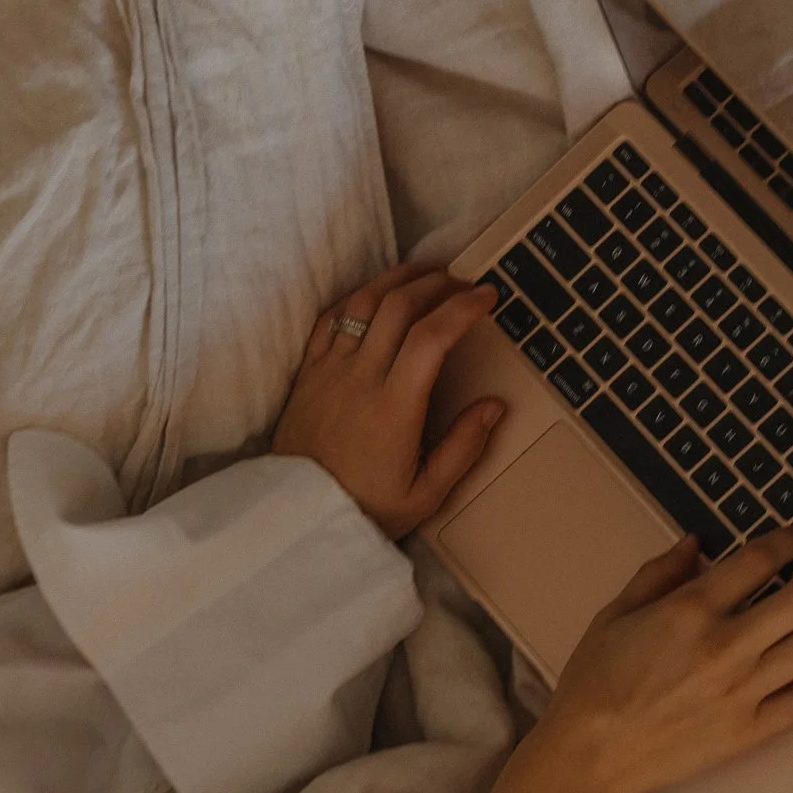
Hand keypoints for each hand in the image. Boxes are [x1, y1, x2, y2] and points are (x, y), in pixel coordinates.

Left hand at [273, 261, 503, 537]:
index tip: (487, 297)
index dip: (463, 307)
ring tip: (426, 275)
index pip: (432, 336)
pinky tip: (377, 296)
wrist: (297, 518)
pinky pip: (331, 319)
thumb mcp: (426, 494)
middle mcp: (360, 379)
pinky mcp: (307, 374)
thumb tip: (494, 407)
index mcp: (394, 408)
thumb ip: (464, 448)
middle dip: (437, 283)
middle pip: (399, 305)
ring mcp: (329, 372)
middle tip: (464, 284)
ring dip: (398, 279)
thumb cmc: (364, 509)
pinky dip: (358, 297)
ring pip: (363, 302)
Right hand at [524, 528, 792, 792]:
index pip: (760, 561)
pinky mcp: (748, 732)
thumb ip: (659, 574)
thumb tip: (694, 543)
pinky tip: (786, 676)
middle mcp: (726, 646)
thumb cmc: (594, 682)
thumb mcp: (616, 614)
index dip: (788, 542)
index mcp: (690, 610)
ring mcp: (742, 692)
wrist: (590, 754)